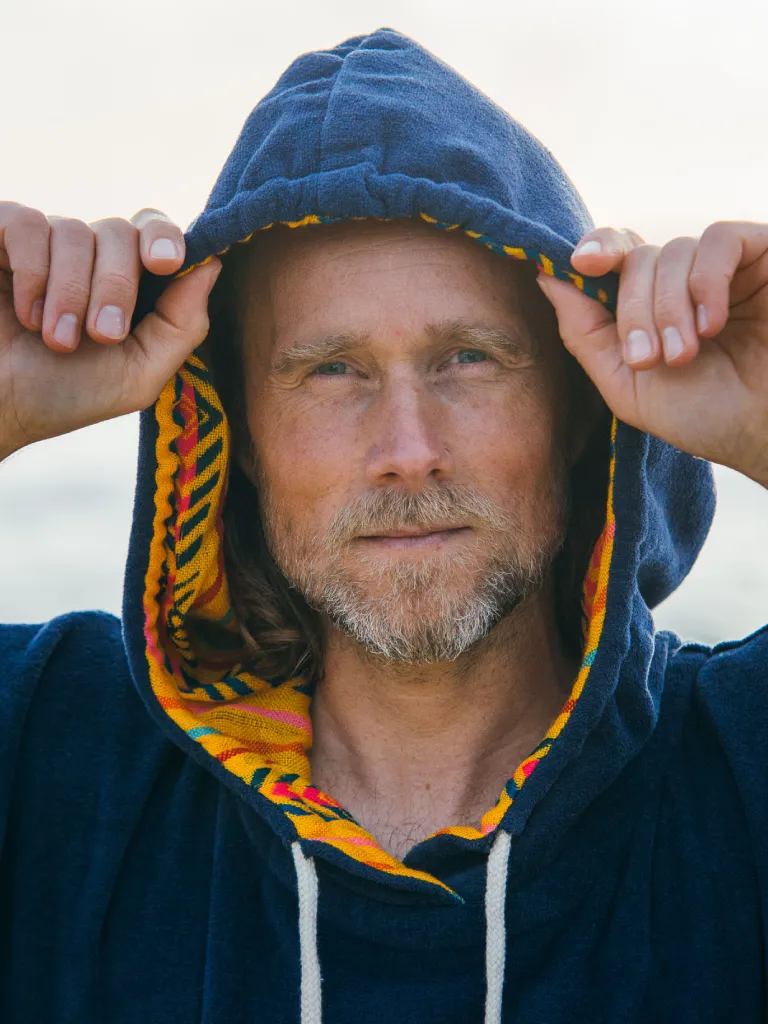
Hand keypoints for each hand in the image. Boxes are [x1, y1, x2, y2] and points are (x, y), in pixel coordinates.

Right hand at [0, 203, 220, 456]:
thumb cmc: (63, 395)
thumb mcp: (138, 374)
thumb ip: (182, 325)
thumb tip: (212, 264)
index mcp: (126, 283)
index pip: (155, 234)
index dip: (165, 239)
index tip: (165, 264)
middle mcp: (86, 255)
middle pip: (121, 232)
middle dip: (116, 287)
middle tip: (101, 336)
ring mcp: (42, 243)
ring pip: (74, 230)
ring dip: (70, 293)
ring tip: (55, 340)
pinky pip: (27, 223)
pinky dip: (32, 272)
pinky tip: (25, 314)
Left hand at [536, 221, 767, 487]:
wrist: (766, 433)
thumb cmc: (705, 417)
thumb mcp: (627, 385)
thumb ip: (584, 333)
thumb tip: (544, 275)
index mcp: (649, 306)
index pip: (613, 256)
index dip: (593, 250)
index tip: (578, 263)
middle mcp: (684, 280)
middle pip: (636, 258)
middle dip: (633, 311)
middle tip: (650, 359)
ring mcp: (724, 267)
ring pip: (672, 251)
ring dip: (668, 307)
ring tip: (683, 355)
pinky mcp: (762, 255)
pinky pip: (720, 239)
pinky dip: (706, 281)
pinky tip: (712, 323)